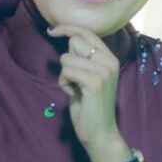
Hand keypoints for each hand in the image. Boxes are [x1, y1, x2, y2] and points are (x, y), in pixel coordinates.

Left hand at [48, 24, 126, 161]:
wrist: (99, 132)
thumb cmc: (89, 106)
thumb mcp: (87, 76)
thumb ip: (83, 59)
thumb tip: (70, 40)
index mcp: (109, 57)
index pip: (87, 32)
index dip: (67, 28)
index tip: (51, 30)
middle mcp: (109, 60)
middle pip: (74, 42)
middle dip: (66, 60)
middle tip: (74, 80)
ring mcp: (103, 70)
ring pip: (66, 58)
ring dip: (64, 75)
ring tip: (75, 89)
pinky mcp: (94, 81)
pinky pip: (66, 71)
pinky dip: (64, 83)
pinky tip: (73, 94)